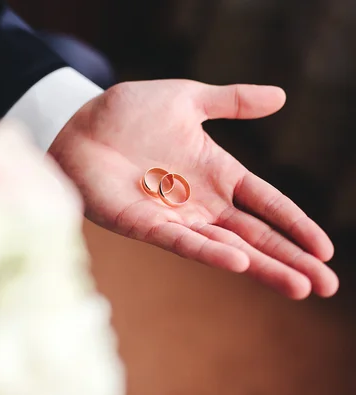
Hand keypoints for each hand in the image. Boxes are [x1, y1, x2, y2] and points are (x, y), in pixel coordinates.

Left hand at [48, 79, 338, 299]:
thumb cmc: (127, 111)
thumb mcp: (188, 100)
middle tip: (326, 286)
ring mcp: (172, 216)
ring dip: (260, 265)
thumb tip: (282, 97)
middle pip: (253, 234)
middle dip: (290, 259)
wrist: (78, 122)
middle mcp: (199, 201)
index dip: (295, 224)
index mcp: (215, 172)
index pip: (265, 202)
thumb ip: (231, 101)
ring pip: (224, 246)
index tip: (325, 249)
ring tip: (298, 287)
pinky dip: (209, 250)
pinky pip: (180, 241)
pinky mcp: (142, 224)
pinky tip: (239, 261)